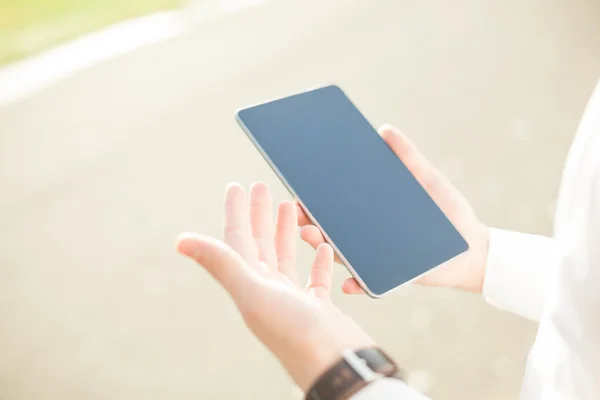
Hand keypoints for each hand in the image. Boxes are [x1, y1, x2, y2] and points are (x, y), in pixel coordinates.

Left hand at [176, 182, 374, 390]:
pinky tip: (321, 247)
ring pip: (285, 258)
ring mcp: (294, 300)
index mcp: (250, 284)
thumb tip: (180, 241)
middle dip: (259, 214)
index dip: (236, 211)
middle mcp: (268, 291)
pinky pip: (314, 278)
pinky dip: (316, 261)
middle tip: (260, 187)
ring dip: (285, 232)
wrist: (335, 365)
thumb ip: (220, 263)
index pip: (238, 240)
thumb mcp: (253, 292)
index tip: (236, 186)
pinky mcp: (319, 308)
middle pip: (260, 245)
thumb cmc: (295, 332)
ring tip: (288, 208)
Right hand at [298, 125, 489, 293]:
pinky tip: (347, 284)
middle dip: (307, 221)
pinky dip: (356, 286)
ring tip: (310, 235)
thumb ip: (407, 156)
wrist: (473, 246)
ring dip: (322, 247)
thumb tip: (384, 129)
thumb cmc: (448, 211)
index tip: (298, 188)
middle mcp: (366, 236)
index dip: (314, 199)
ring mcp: (374, 258)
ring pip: (340, 254)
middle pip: (328, 228)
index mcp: (369, 213)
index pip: (335, 206)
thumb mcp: (426, 179)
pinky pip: (367, 284)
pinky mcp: (389, 278)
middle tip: (295, 211)